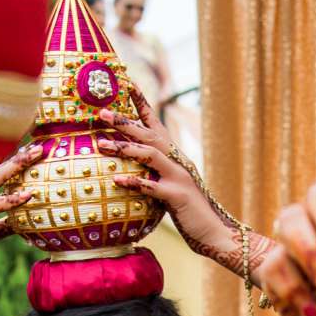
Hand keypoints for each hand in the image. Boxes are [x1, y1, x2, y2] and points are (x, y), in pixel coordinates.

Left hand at [96, 98, 258, 276]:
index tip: (126, 83)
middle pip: (148, 133)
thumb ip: (153, 175)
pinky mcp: (177, 196)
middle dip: (124, 121)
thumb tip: (127, 170)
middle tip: (101, 112)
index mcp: (174, 156)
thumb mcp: (168, 187)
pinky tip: (116, 180)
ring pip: (149, 154)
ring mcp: (178, 177)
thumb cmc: (188, 212)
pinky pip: (151, 186)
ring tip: (101, 144)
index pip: (155, 123)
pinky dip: (133, 181)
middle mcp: (177, 161)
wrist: (214, 231)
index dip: (141, 103)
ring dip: (124, 147)